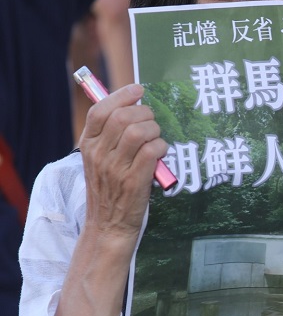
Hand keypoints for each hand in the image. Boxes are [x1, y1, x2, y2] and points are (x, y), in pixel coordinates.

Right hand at [78, 84, 168, 247]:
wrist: (109, 226)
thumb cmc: (110, 189)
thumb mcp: (100, 161)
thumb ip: (109, 137)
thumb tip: (132, 107)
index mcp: (88, 146)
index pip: (99, 111)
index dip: (121, 95)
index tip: (138, 90)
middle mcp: (99, 155)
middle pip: (122, 117)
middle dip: (144, 113)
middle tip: (152, 121)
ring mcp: (116, 168)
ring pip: (138, 132)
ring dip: (154, 130)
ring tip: (156, 138)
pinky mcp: (134, 181)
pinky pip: (152, 151)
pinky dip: (161, 147)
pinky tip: (161, 152)